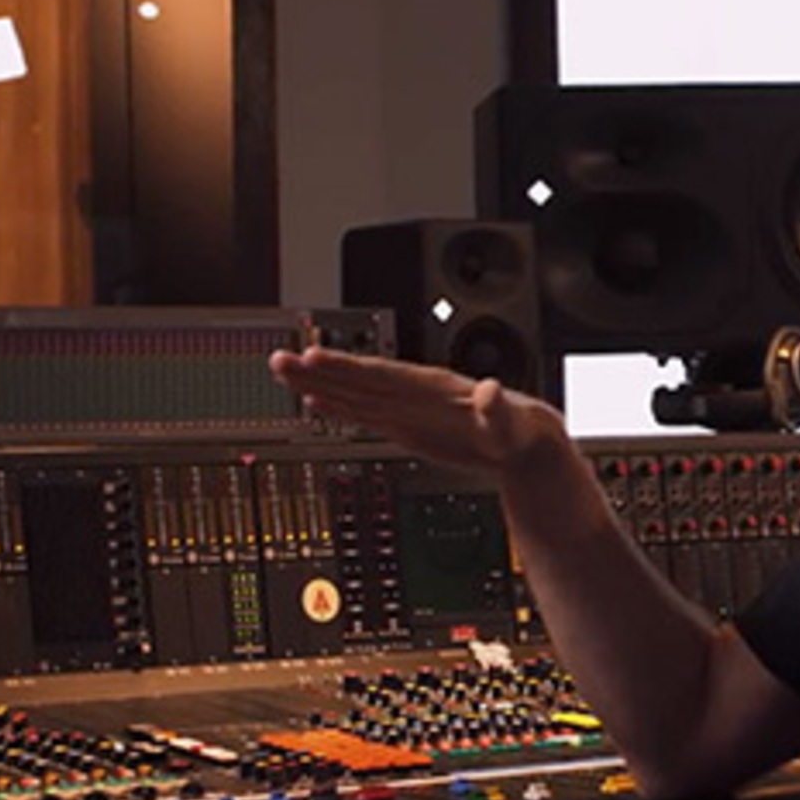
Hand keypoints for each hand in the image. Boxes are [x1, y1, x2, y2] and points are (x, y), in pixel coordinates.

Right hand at [268, 347, 562, 473]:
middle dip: (318, 371)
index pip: (381, 374)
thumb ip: (496, 408)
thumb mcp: (509, 423)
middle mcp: (413, 392)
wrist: (521, 442)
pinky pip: (363, 412)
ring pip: (353, 392)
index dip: (348, 367)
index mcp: (433, 387)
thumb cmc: (518, 430)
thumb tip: (492, 390)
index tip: (315, 358)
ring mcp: (406, 407)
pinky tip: (314, 402)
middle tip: (278, 359)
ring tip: (283, 370)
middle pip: (356, 378)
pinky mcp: (405, 424)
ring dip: (318, 384)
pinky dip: (337, 408)